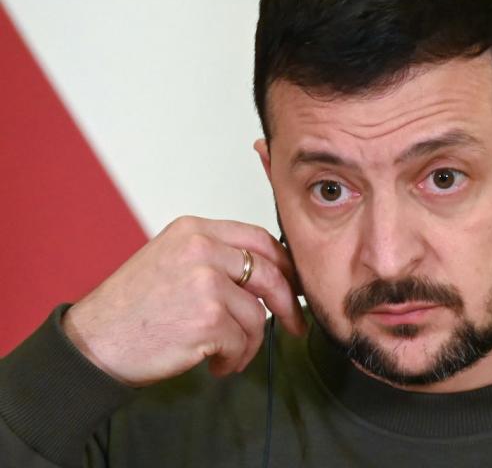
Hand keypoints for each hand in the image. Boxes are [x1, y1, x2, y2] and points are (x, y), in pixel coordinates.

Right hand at [61, 216, 306, 386]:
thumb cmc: (131, 310)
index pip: (258, 238)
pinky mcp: (208, 319)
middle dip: (287, 303)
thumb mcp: (170, 262)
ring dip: (249, 342)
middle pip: (269, 273)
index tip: (292, 283)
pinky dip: (234, 359)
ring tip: (229, 355)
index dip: (283, 263)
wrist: (94, 343)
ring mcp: (206, 283)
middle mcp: (202, 250)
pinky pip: (242, 342)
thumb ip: (215, 259)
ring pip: (257, 314)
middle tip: (293, 324)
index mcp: (194, 231)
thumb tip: (266, 274)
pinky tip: (216, 365)